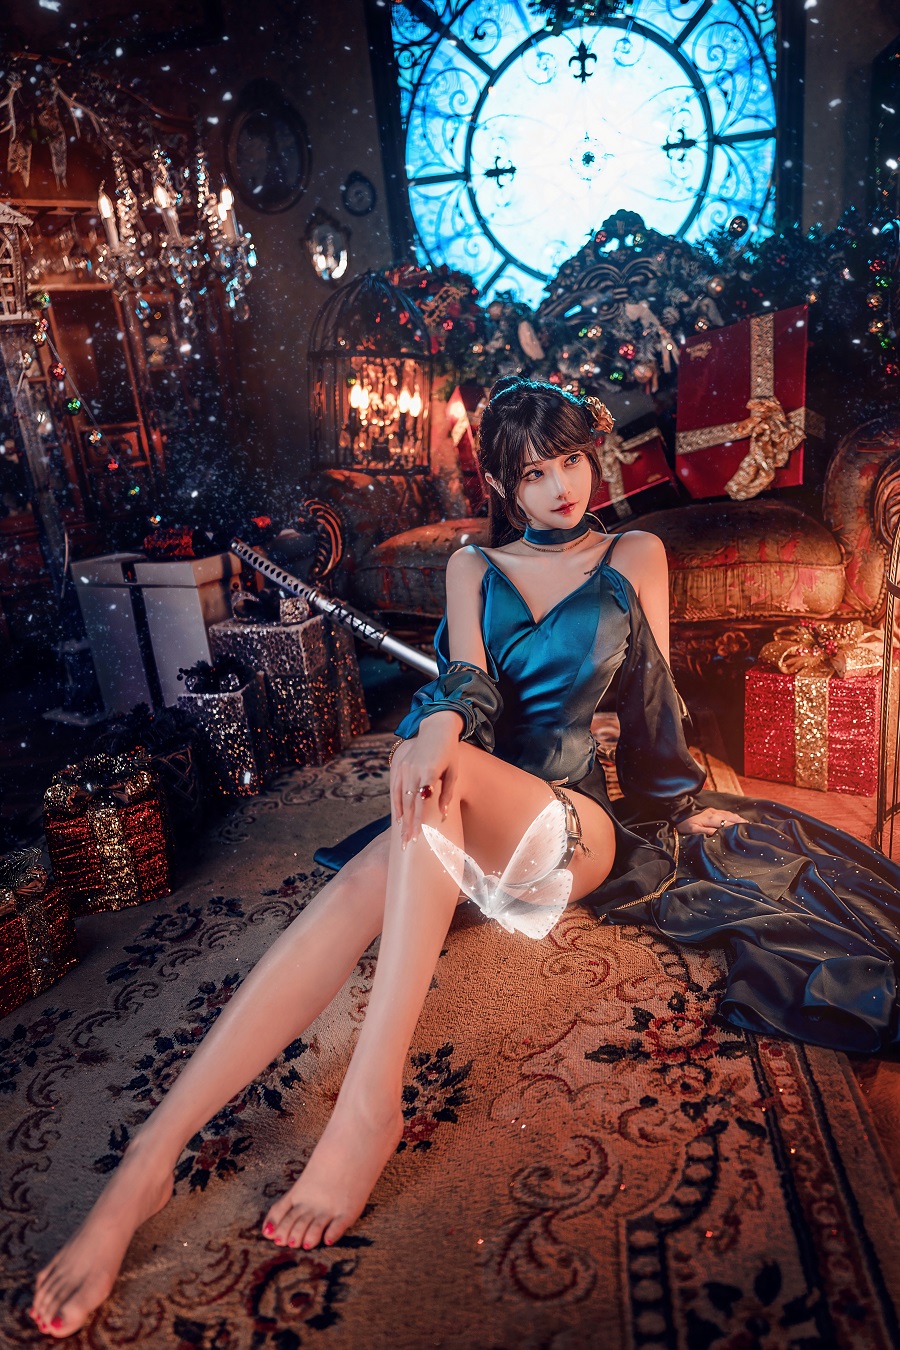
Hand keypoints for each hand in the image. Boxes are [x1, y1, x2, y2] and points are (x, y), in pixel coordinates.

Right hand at [390, 713, 461, 845]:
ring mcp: (404, 769)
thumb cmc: (449, 752)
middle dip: (407, 826)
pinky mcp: (400, 767)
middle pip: (408, 804)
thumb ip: (447, 793)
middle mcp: (413, 771)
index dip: (418, 821)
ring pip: (400, 799)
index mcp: (428, 772)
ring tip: (401, 837)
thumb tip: (443, 814)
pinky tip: (398, 819)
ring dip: (400, 819)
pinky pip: (395, 790)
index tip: (417, 837)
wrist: (436, 729)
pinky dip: (396, 805)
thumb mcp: (453, 772)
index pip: (421, 803)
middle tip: (406, 845)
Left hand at [676, 807, 746, 837]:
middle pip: (730, 817)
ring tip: (746, 823)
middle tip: (751, 827)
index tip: (746, 829)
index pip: (727, 822)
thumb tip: (718, 833)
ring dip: (738, 818)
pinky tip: (736, 819)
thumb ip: (706, 831)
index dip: (736, 826)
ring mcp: (713, 811)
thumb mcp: (693, 830)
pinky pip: (725, 813)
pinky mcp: (712, 810)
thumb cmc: (685, 824)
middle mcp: (714, 813)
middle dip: (740, 821)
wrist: (678, 813)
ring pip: (729, 814)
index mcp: (711, 819)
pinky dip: (733, 816)